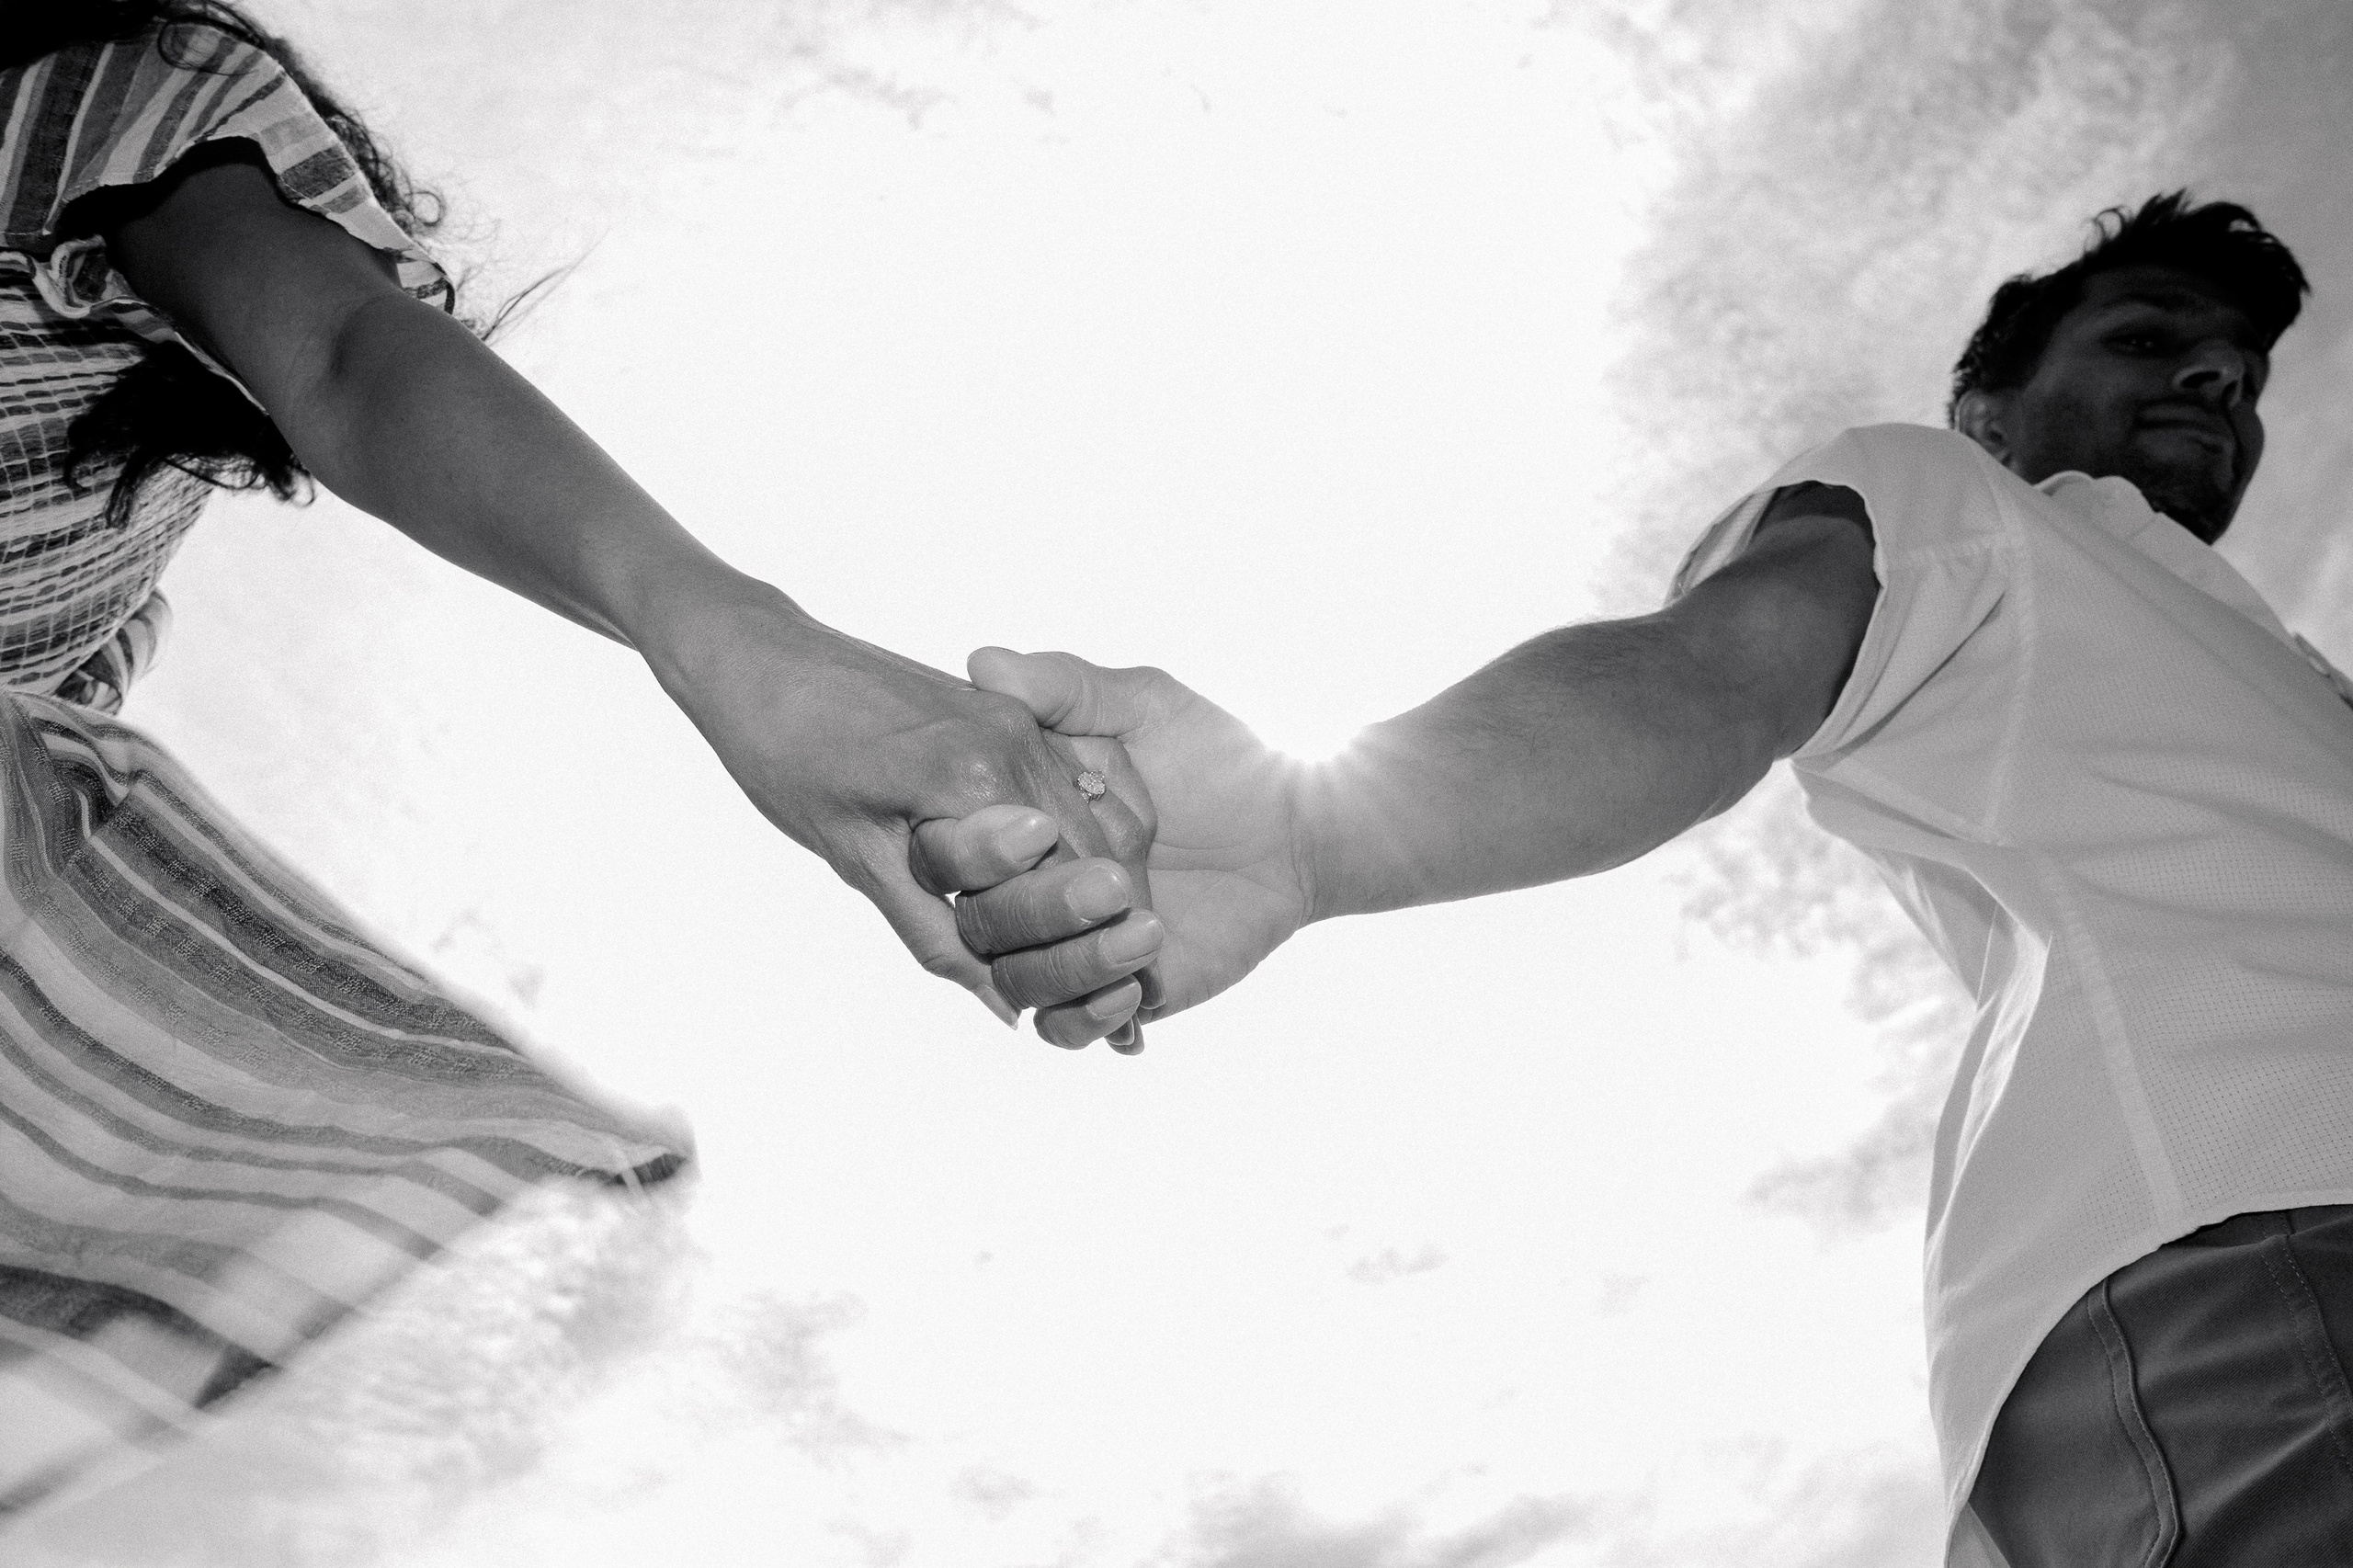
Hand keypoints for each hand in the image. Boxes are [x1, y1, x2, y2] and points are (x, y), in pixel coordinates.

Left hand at [648, 588, 1161, 1044]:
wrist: (759, 660)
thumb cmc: (786, 755)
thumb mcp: (856, 859)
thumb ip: (935, 934)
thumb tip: (1004, 1006)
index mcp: (978, 780)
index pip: (1073, 884)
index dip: (1091, 946)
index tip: (1105, 999)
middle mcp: (1014, 741)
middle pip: (1096, 851)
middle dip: (1104, 918)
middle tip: (1109, 988)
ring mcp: (1014, 719)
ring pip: (1087, 816)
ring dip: (1092, 880)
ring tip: (1087, 943)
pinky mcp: (1003, 710)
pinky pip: (1059, 784)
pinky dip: (1068, 838)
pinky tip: (1054, 880)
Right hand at [962, 647, 1314, 1022]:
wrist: (1296, 827)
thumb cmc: (1216, 755)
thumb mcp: (1143, 705)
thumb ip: (1065, 687)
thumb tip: (982, 662)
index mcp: (1013, 821)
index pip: (950, 851)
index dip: (977, 850)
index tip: (1038, 828)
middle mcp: (1025, 888)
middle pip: (979, 925)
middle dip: (1037, 910)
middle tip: (1115, 882)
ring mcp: (1064, 945)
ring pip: (1018, 983)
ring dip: (1072, 964)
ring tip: (1146, 930)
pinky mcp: (1110, 992)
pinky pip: (1065, 1029)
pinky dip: (1088, 1017)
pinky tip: (1138, 987)